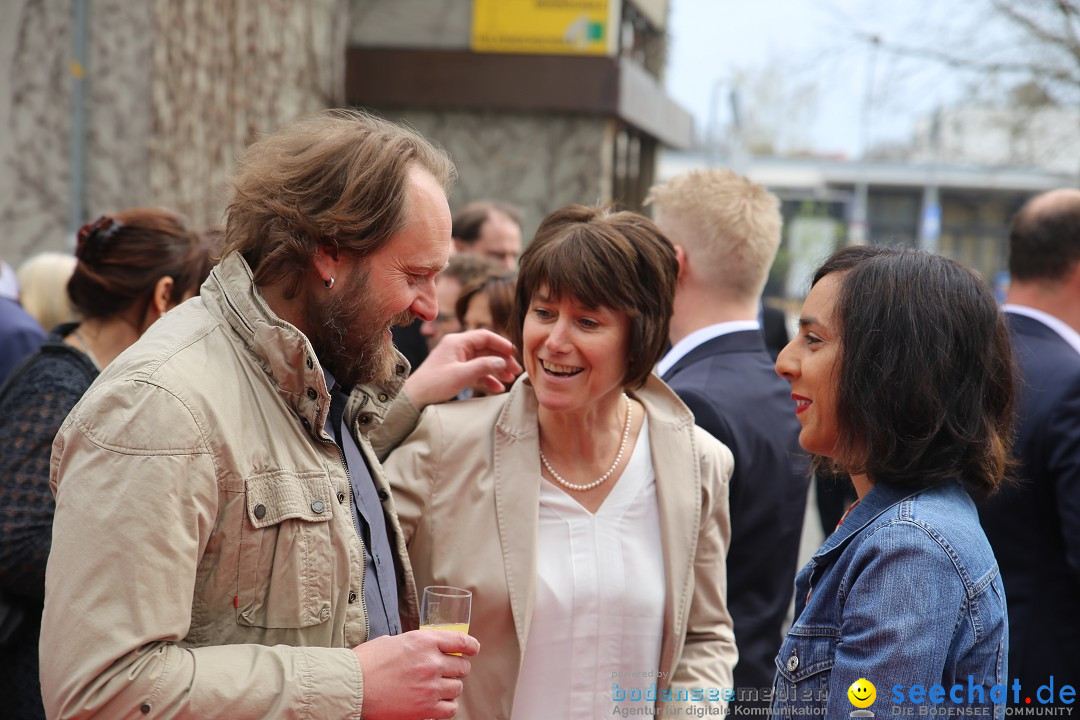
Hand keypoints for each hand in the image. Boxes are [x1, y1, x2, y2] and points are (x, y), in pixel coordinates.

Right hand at [353, 630, 479, 719]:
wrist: (351, 686)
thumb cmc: (367, 662)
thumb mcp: (394, 641)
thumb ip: (415, 645)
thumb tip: (425, 649)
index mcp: (424, 641)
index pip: (460, 641)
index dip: (471, 646)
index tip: (473, 650)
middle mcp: (431, 662)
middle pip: (462, 666)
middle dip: (458, 668)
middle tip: (449, 671)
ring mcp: (430, 687)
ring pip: (458, 688)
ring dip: (451, 687)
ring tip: (438, 688)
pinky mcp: (425, 709)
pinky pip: (450, 708)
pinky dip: (447, 706)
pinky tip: (437, 703)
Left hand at [405, 329, 521, 405]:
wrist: (413, 399)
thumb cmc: (433, 384)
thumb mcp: (460, 375)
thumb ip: (483, 366)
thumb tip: (503, 361)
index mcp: (457, 342)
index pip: (485, 336)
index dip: (502, 344)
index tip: (514, 354)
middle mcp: (458, 348)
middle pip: (486, 349)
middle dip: (502, 359)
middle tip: (516, 370)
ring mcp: (457, 360)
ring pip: (483, 361)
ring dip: (497, 369)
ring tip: (510, 379)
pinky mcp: (456, 372)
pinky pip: (476, 372)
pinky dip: (488, 379)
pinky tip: (497, 388)